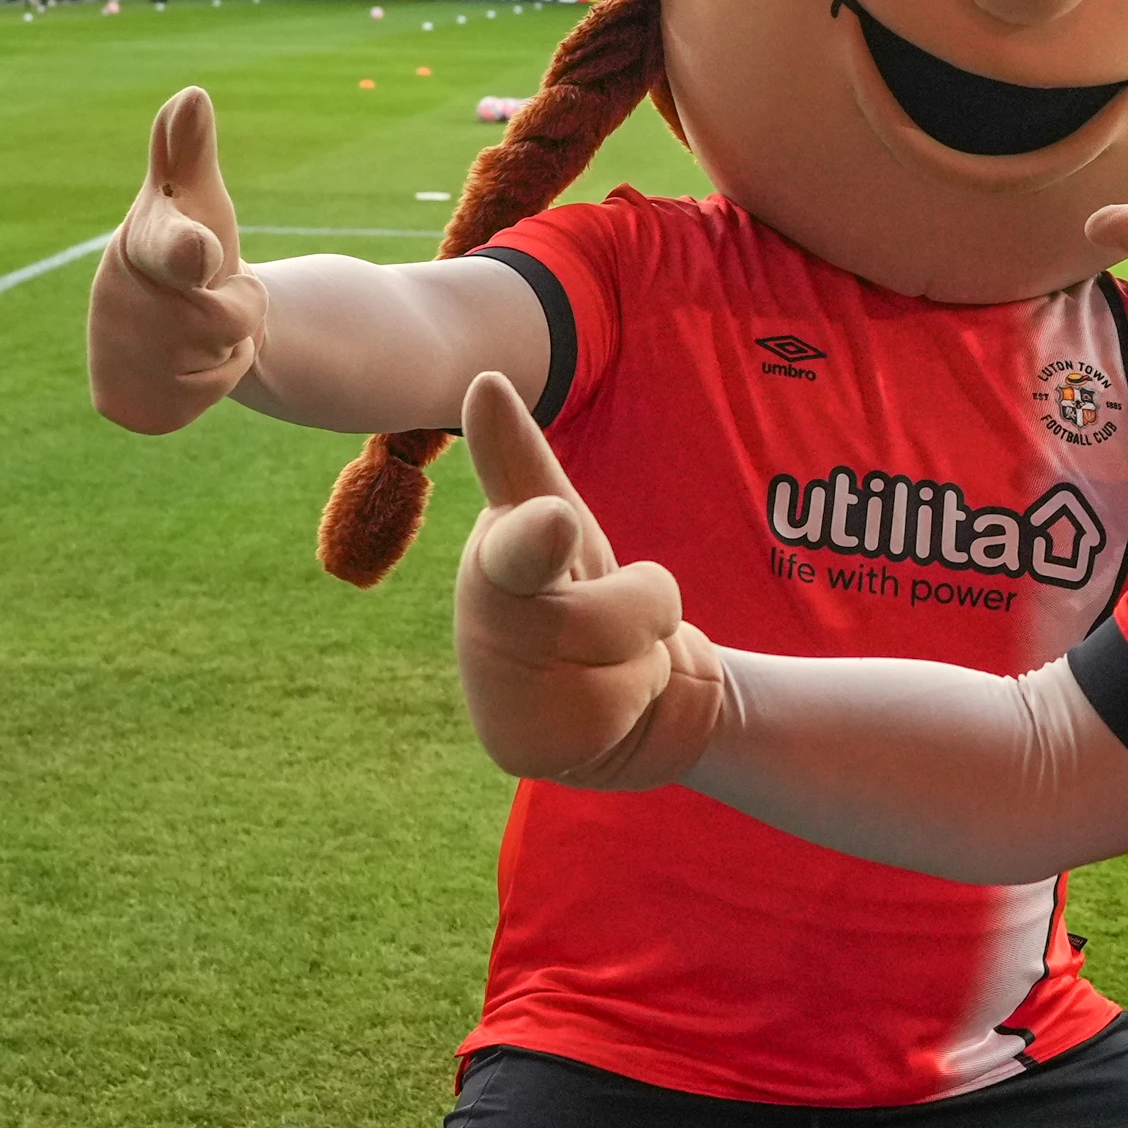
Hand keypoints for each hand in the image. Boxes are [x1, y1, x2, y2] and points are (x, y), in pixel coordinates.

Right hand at [88, 86, 267, 431]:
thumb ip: (189, 149)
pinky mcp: (137, 405)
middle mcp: (122, 303)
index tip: (203, 249)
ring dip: (230, 343)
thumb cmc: (186, 243)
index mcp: (144, 246)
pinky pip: (215, 392)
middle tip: (207, 291)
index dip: (189, 251)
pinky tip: (187, 363)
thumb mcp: (193, 199)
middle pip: (232, 316)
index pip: (174, 249)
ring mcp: (125, 357)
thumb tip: (192, 93)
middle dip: (237, 307)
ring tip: (195, 325)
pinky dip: (217, 380)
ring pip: (228, 355)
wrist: (164, 321)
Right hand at [454, 371, 724, 787]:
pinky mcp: (524, 750)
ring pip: (629, 658)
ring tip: (604, 658)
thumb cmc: (573, 594)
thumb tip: (483, 377)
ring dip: (642, 650)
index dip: (540, 537)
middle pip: (617, 611)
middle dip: (644, 602)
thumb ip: (522, 461)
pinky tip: (596, 703)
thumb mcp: (560, 524)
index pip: (519, 551)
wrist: (601, 701)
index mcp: (494, 562)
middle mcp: (482, 629)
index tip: (557, 518)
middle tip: (621, 613)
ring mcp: (499, 696)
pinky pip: (626, 708)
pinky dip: (632, 698)